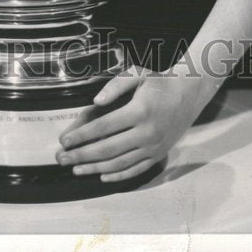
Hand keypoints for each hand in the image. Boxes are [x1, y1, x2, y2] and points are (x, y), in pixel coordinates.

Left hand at [55, 65, 205, 182]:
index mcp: (139, 111)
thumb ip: (115, 85)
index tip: (64, 140)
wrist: (190, 93)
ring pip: (119, 163)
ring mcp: (153, 147)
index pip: (104, 126)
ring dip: (95, 169)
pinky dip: (117, 176)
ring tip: (76, 170)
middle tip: (62, 159)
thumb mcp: (138, 74)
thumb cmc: (159, 82)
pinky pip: (135, 170)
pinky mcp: (158, 155)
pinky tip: (101, 177)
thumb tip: (96, 100)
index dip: (82, 135)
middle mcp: (147, 133)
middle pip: (108, 149)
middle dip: (81, 155)